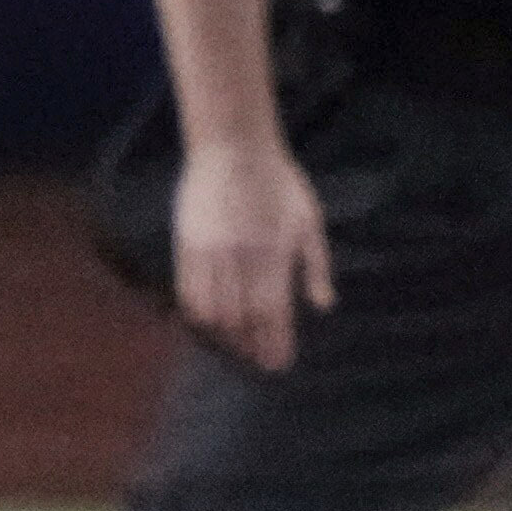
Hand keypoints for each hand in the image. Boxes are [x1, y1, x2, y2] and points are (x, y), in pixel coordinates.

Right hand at [167, 133, 330, 373]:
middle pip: (244, 318)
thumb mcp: (309, 219)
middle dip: (252, 346)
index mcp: (275, 251)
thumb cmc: (279, 181)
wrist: (233, 146)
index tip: (278, 364)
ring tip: (236, 346)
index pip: (274, 312)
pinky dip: (199, 315)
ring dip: (226, 336)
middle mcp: (241, 256)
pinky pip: (189, 293)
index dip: (276, 343)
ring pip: (215, 312)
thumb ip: (317, 265)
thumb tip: (324, 305)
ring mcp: (211, 252)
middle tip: (258, 360)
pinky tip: (210, 324)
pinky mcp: (187, 245)